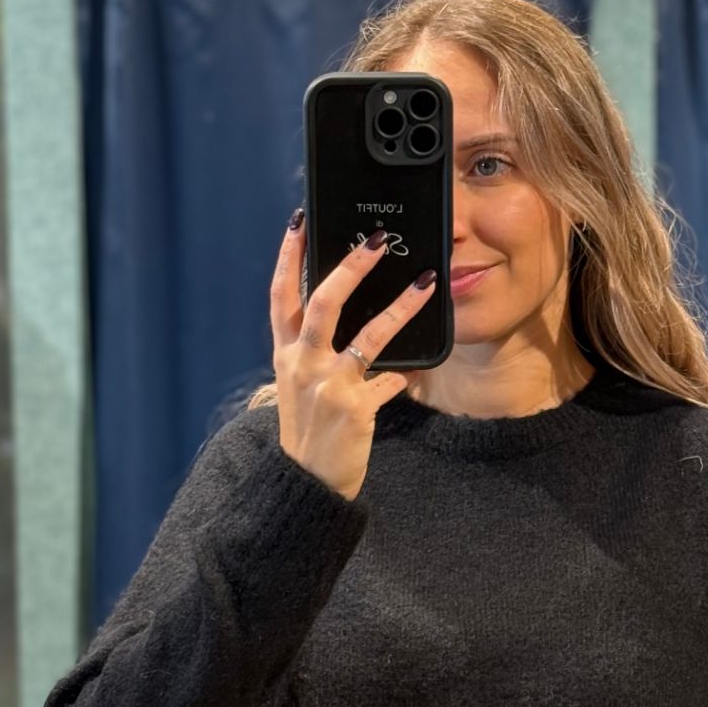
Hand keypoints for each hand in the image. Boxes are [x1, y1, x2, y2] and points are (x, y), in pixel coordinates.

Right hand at [271, 211, 436, 500]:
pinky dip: (401, 377)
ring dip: (400, 307)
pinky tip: (414, 372)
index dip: (289, 258)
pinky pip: (388, 382)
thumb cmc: (309, 431)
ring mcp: (327, 386)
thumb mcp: (300, 387)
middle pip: (322, 304)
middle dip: (349, 268)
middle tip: (375, 240)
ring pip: (367, 336)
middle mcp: (301, 365)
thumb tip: (350, 319)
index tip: (299, 222)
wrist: (307, 483)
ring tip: (427, 282)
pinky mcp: (353, 408)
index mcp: (285, 355)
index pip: (280, 296)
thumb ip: (316, 354)